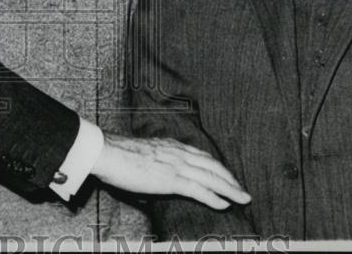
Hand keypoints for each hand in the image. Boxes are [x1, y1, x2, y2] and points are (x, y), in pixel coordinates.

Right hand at [90, 134, 251, 209]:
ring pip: (211, 177)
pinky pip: (199, 190)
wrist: (109, 153)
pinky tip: (224, 204)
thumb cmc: (120, 155)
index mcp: (172, 145)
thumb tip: (157, 174)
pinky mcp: (171, 180)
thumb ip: (156, 161)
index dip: (217, 167)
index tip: (227, 175)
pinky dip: (214, 197)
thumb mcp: (145, 153)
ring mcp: (176, 166)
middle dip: (230, 178)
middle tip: (242, 189)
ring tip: (242, 198)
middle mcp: (178, 153)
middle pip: (212, 165)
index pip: (202, 156)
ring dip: (230, 189)